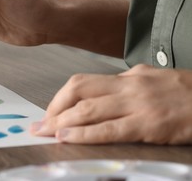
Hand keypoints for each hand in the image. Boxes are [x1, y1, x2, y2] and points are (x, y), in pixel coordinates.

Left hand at [31, 64, 191, 144]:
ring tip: (44, 133)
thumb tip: (101, 93)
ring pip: (88, 109)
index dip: (59, 99)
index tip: (49, 113)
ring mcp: (137, 104)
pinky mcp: (149, 124)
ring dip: (61, 122)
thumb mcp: (151, 79)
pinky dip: (84, 134)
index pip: (82, 83)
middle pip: (78, 92)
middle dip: (53, 110)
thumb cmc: (184, 92)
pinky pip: (109, 130)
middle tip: (39, 126)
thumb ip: (125, 85)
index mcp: (127, 76)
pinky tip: (68, 138)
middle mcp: (128, 86)